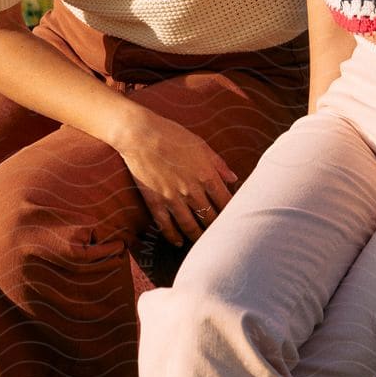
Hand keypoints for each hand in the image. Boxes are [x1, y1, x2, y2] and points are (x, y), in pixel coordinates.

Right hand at [112, 107, 237, 246]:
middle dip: (217, 228)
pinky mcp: (155, 202)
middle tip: (222, 236)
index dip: (232, 212)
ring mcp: (173, 198)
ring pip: (190, 226)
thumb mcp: (201, 144)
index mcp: (206, 174)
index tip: (234, 218)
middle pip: (210, 217)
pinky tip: (179, 242)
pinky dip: (173, 237)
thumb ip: (219, 163)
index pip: (226, 202)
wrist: (141, 134)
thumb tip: (234, 178)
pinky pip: (166, 226)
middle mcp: (192, 190)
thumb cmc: (172, 135)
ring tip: (203, 242)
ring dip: (198, 237)